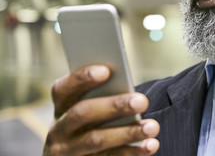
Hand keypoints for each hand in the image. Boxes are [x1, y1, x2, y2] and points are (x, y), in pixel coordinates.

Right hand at [42, 65, 159, 154]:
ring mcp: (69, 151)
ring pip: (96, 140)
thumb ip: (103, 95)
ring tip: (152, 126)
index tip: (106, 70)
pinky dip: (132, 152)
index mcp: (62, 107)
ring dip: (127, 132)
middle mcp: (59, 129)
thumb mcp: (90, 107)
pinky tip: (151, 144)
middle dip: (114, 106)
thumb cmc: (94, 120)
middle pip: (82, 113)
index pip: (63, 89)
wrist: (79, 155)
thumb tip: (128, 88)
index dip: (81, 78)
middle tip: (143, 101)